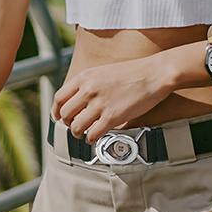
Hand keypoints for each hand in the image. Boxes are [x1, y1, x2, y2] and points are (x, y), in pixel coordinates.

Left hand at [52, 57, 172, 143]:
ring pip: (75, 127)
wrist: (155, 74)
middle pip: (65, 114)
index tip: (59, 117)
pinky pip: (92, 135)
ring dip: (78, 133)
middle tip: (75, 125)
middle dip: (67, 123)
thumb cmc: (135, 73)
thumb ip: (90, 84)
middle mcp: (89, 90)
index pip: (59, 98)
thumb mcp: (105, 72)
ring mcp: (100, 104)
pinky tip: (96, 136)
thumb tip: (79, 101)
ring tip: (85, 133)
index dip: (56, 111)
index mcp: (86, 77)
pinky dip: (91, 139)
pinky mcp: (111, 117)